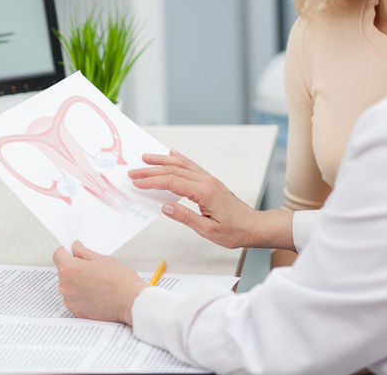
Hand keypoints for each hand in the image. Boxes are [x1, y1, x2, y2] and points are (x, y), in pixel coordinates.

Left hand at [53, 241, 147, 324]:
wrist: (130, 302)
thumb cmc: (119, 281)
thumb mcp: (102, 259)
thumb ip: (83, 252)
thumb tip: (76, 248)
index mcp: (69, 270)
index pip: (58, 255)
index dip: (66, 251)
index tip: (73, 252)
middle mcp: (65, 286)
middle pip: (63, 272)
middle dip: (74, 268)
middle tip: (92, 268)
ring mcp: (70, 301)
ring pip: (69, 286)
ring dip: (77, 283)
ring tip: (96, 283)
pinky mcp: (77, 312)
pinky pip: (74, 300)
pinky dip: (81, 296)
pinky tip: (96, 293)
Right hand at [129, 150, 294, 249]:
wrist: (253, 226)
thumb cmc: (234, 231)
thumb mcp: (208, 230)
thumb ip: (185, 217)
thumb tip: (164, 207)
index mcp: (204, 192)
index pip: (172, 183)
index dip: (152, 182)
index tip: (137, 183)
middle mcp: (206, 181)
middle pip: (173, 171)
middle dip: (151, 170)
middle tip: (133, 172)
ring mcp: (209, 179)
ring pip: (181, 165)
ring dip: (162, 161)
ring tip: (145, 158)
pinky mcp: (210, 182)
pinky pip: (192, 166)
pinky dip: (179, 159)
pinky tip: (171, 154)